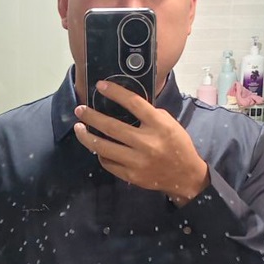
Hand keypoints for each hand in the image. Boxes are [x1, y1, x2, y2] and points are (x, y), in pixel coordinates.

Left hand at [74, 81, 209, 205]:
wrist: (185, 177)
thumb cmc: (177, 146)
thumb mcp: (170, 124)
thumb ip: (150, 115)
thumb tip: (126, 105)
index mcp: (158, 125)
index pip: (133, 103)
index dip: (115, 92)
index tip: (100, 86)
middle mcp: (147, 143)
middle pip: (111, 126)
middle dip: (91, 116)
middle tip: (80, 109)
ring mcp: (137, 161)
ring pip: (104, 148)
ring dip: (87, 137)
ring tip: (78, 128)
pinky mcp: (132, 176)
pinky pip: (109, 163)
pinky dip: (100, 154)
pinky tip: (96, 147)